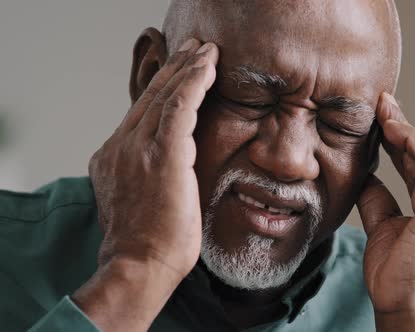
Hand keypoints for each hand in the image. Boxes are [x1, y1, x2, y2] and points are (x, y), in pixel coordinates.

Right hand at [72, 38, 218, 331]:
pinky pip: (179, 107)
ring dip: (189, 69)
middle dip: (175, 69)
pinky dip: (194, 83)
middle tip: (194, 49)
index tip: (180, 72)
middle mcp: (120, 146)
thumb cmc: (147, 244)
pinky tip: (208, 68)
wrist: (138, 267)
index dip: (162, 88)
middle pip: (150, 97)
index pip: (141, 112)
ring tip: (207, 52)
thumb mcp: (138, 201)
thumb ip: (145, 175)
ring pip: (165, 96)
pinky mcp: (162, 155)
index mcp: (113, 156)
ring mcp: (138, 149)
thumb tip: (165, 169)